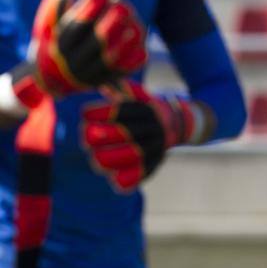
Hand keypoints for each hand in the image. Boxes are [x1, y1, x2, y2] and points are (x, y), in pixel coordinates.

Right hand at [12, 0, 146, 103]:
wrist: (55, 80)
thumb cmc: (57, 42)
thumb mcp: (49, 26)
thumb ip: (57, 7)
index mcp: (62, 43)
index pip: (77, 25)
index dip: (91, 7)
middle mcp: (75, 60)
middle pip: (96, 42)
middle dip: (112, 23)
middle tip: (123, 6)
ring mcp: (90, 73)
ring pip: (110, 59)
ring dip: (126, 42)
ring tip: (136, 27)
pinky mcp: (105, 80)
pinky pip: (122, 72)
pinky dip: (133, 60)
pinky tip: (142, 47)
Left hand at [81, 80, 211, 192]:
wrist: (179, 125)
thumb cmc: (148, 110)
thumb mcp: (138, 97)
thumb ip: (122, 92)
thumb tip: (103, 87)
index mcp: (146, 110)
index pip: (121, 111)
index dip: (99, 112)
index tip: (85, 114)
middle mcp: (153, 128)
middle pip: (124, 132)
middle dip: (100, 136)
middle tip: (86, 137)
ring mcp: (156, 147)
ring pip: (131, 156)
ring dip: (108, 159)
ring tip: (95, 158)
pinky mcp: (155, 164)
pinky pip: (140, 175)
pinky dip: (126, 180)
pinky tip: (114, 179)